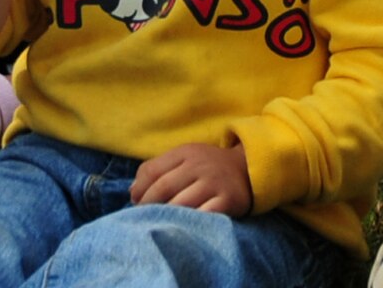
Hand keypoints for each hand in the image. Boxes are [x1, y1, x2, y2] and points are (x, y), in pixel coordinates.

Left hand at [129, 142, 252, 216]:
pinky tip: (183, 229)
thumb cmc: (209, 167)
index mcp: (185, 153)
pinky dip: (191, 223)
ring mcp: (214, 183)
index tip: (134, 202)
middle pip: (164, 187)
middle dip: (149, 205)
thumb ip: (158, 169)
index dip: (139, 188)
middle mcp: (199, 166)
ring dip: (166, 216)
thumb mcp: (185, 158)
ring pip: (181, 203)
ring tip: (158, 225)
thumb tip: (133, 191)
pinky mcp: (228, 200)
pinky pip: (204, 215)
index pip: (152, 170)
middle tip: (142, 218)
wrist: (249, 168)